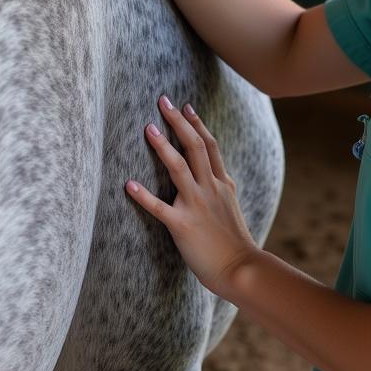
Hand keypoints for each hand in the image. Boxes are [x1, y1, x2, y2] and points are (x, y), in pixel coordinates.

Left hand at [126, 96, 258, 301]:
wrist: (241, 269)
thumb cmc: (235, 242)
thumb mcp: (233, 207)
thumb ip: (224, 189)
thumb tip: (222, 177)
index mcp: (222, 184)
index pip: (209, 146)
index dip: (197, 124)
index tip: (186, 107)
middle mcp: (210, 188)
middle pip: (195, 146)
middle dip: (178, 122)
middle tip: (163, 102)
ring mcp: (197, 205)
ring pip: (178, 168)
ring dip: (162, 146)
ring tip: (148, 128)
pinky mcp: (182, 225)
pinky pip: (159, 208)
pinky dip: (143, 196)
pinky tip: (128, 184)